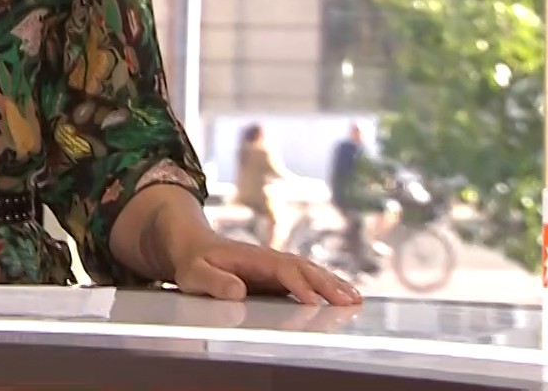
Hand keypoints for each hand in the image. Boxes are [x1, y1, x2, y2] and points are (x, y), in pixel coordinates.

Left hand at [168, 234, 361, 305]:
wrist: (191, 244)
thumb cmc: (193, 261)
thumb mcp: (193, 272)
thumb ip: (213, 281)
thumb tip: (238, 291)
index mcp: (251, 257)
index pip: (281, 270)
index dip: (297, 285)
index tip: (313, 301)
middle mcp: (269, 259)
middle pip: (303, 269)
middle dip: (327, 285)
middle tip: (349, 302)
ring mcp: (276, 266)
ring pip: (310, 272)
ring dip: (333, 284)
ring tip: (356, 300)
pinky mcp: (278, 275)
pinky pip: (307, 279)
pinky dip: (327, 286)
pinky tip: (345, 296)